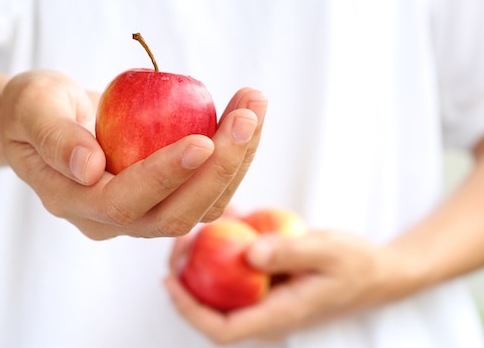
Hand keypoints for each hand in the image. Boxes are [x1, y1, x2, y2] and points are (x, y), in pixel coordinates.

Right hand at [0, 70, 267, 238]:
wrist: (48, 120)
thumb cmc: (33, 108)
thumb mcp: (31, 107)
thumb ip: (54, 136)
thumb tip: (88, 167)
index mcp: (73, 201)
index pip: (123, 201)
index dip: (164, 176)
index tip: (203, 140)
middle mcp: (111, 219)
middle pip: (175, 213)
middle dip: (218, 169)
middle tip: (247, 116)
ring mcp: (142, 212)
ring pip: (201, 205)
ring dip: (237, 158)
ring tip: (254, 103)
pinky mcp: (165, 196)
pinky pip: (207, 187)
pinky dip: (232, 154)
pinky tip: (244, 115)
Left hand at [166, 230, 402, 343]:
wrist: (378, 271)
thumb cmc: (357, 264)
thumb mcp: (329, 251)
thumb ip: (291, 252)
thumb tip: (249, 254)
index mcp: (278, 316)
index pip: (221, 329)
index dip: (188, 309)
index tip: (168, 279)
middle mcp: (265, 312)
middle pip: (210, 308)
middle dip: (185, 278)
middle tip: (180, 241)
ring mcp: (266, 298)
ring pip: (219, 288)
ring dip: (200, 261)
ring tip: (193, 228)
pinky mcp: (268, 281)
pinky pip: (237, 268)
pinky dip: (225, 244)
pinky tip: (226, 217)